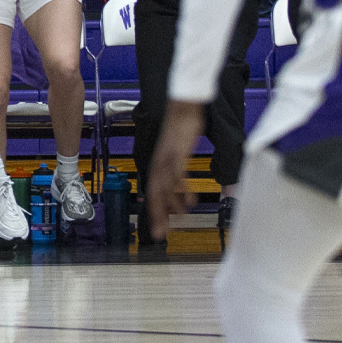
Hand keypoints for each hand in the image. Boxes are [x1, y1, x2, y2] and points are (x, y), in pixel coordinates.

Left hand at [145, 102, 203, 240]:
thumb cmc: (181, 129)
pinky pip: (178, 175)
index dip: (155, 212)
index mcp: (157, 165)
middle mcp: (159, 164)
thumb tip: (180, 185)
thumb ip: (177, 169)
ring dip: (170, 206)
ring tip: (177, 219)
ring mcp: (167, 159)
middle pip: (154, 195)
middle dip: (157, 216)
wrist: (182, 108)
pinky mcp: (178, 153)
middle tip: (161, 234)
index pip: (152, 193)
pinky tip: (189, 202)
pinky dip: (182, 190)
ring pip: (164, 188)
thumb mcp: (178, 153)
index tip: (158, 229)